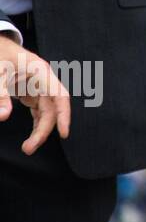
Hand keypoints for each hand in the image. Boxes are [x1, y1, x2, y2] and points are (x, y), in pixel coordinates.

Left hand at [0, 36, 72, 154]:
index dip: (64, 114)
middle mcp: (44, 80)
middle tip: (28, 149)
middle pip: (52, 108)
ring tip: (28, 147)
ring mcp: (40, 86)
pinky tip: (31, 135)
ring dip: (40, 129)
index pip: (59, 96)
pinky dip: (37, 123)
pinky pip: (40, 110)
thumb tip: (3, 117)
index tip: (63, 133)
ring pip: (47, 112)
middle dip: (43, 130)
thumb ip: (0, 95)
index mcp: (41, 72)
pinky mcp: (32, 92)